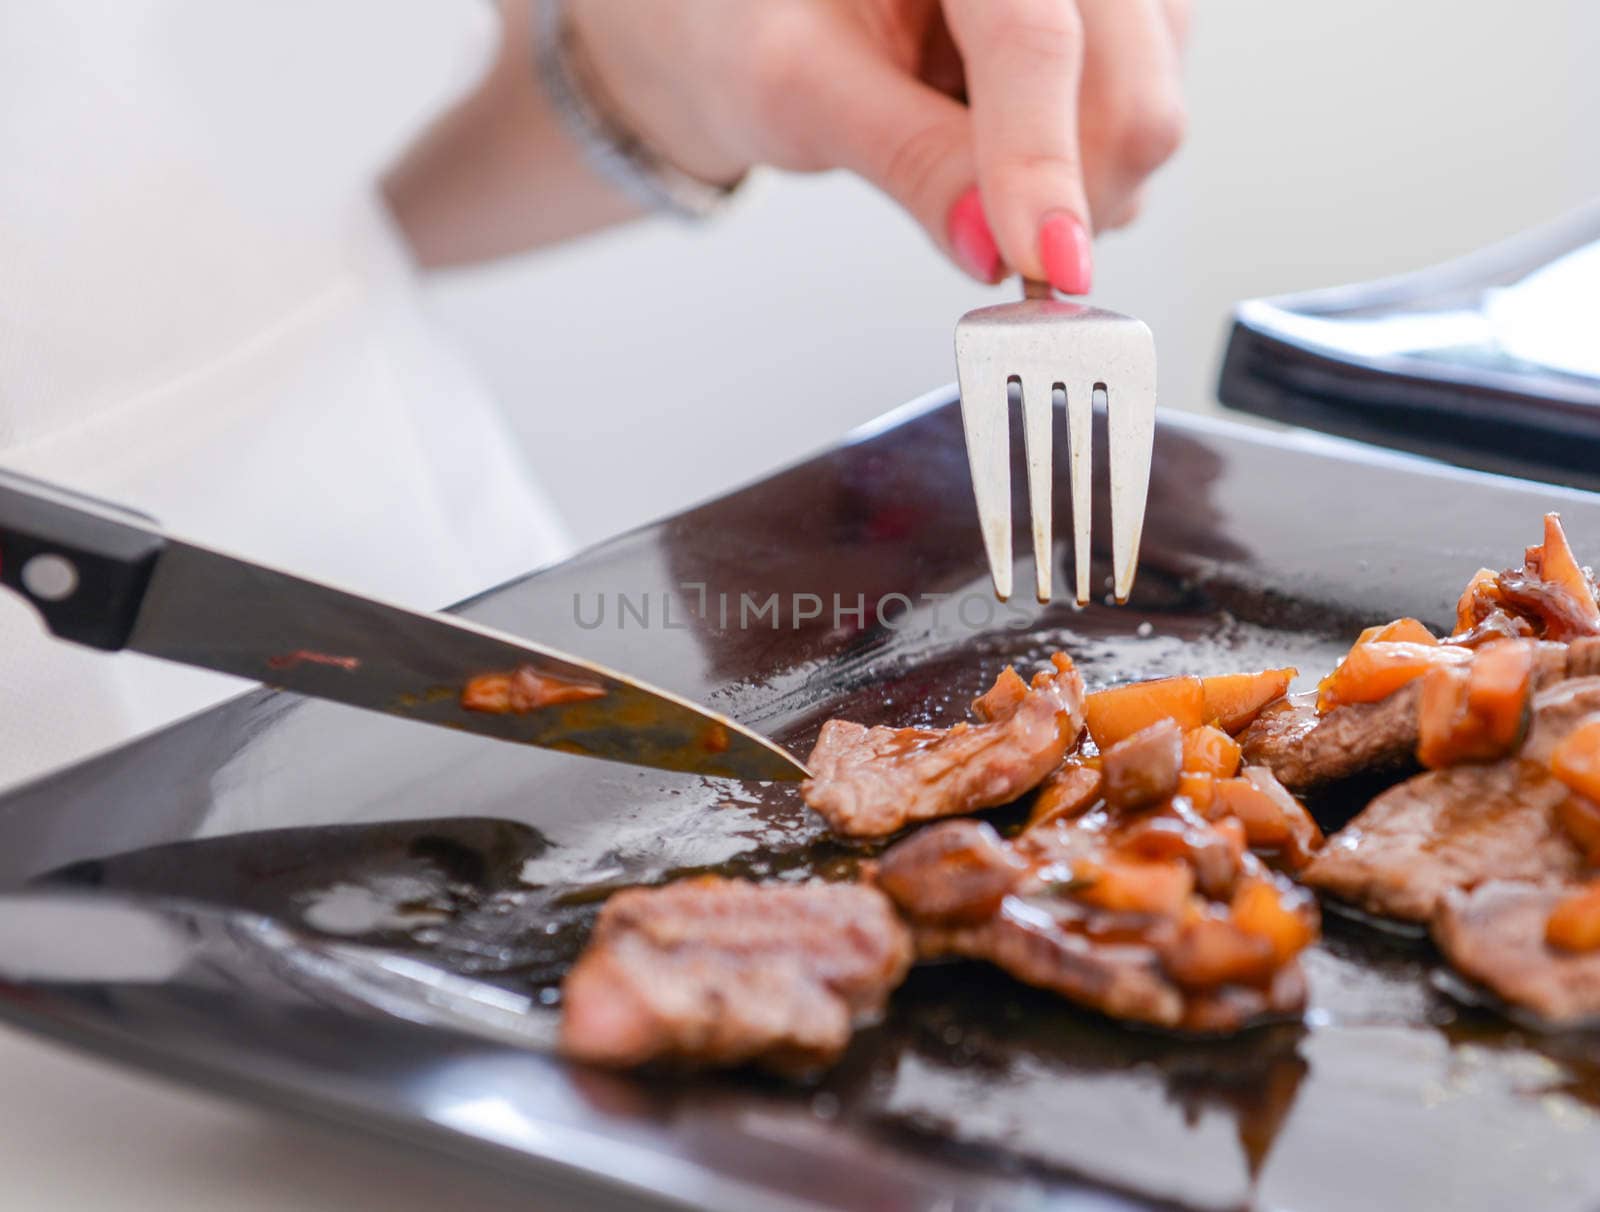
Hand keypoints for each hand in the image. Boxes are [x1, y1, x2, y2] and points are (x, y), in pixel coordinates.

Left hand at [569, 0, 1188, 290]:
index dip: (1039, 161)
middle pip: (1128, 89)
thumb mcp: (797, 88)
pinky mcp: (1125, 33)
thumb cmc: (751, 24)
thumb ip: (903, 158)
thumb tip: (989, 246)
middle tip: (990, 250)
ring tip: (964, 160)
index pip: (1031, 36)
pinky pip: (1140, 128)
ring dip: (1075, 190)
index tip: (1040, 264)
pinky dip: (1080, 178)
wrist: (753, 16)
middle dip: (1067, 197)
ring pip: (1149, 116)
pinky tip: (1002, 152)